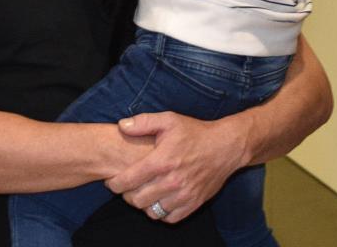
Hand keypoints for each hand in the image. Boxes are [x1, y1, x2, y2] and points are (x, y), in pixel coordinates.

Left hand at [105, 112, 246, 222]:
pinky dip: (161, 212)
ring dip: (143, 205)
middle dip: (126, 195)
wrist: (225, 146)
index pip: (128, 180)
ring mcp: (184, 194)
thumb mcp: (168, 120)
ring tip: (142, 194)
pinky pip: (171, 217)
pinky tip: (159, 200)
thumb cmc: (194, 132)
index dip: (114, 184)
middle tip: (126, 187)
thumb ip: (142, 122)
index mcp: (161, 161)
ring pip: (152, 211)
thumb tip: (121, 126)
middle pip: (137, 200)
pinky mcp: (195, 202)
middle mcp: (172, 181)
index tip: (111, 182)